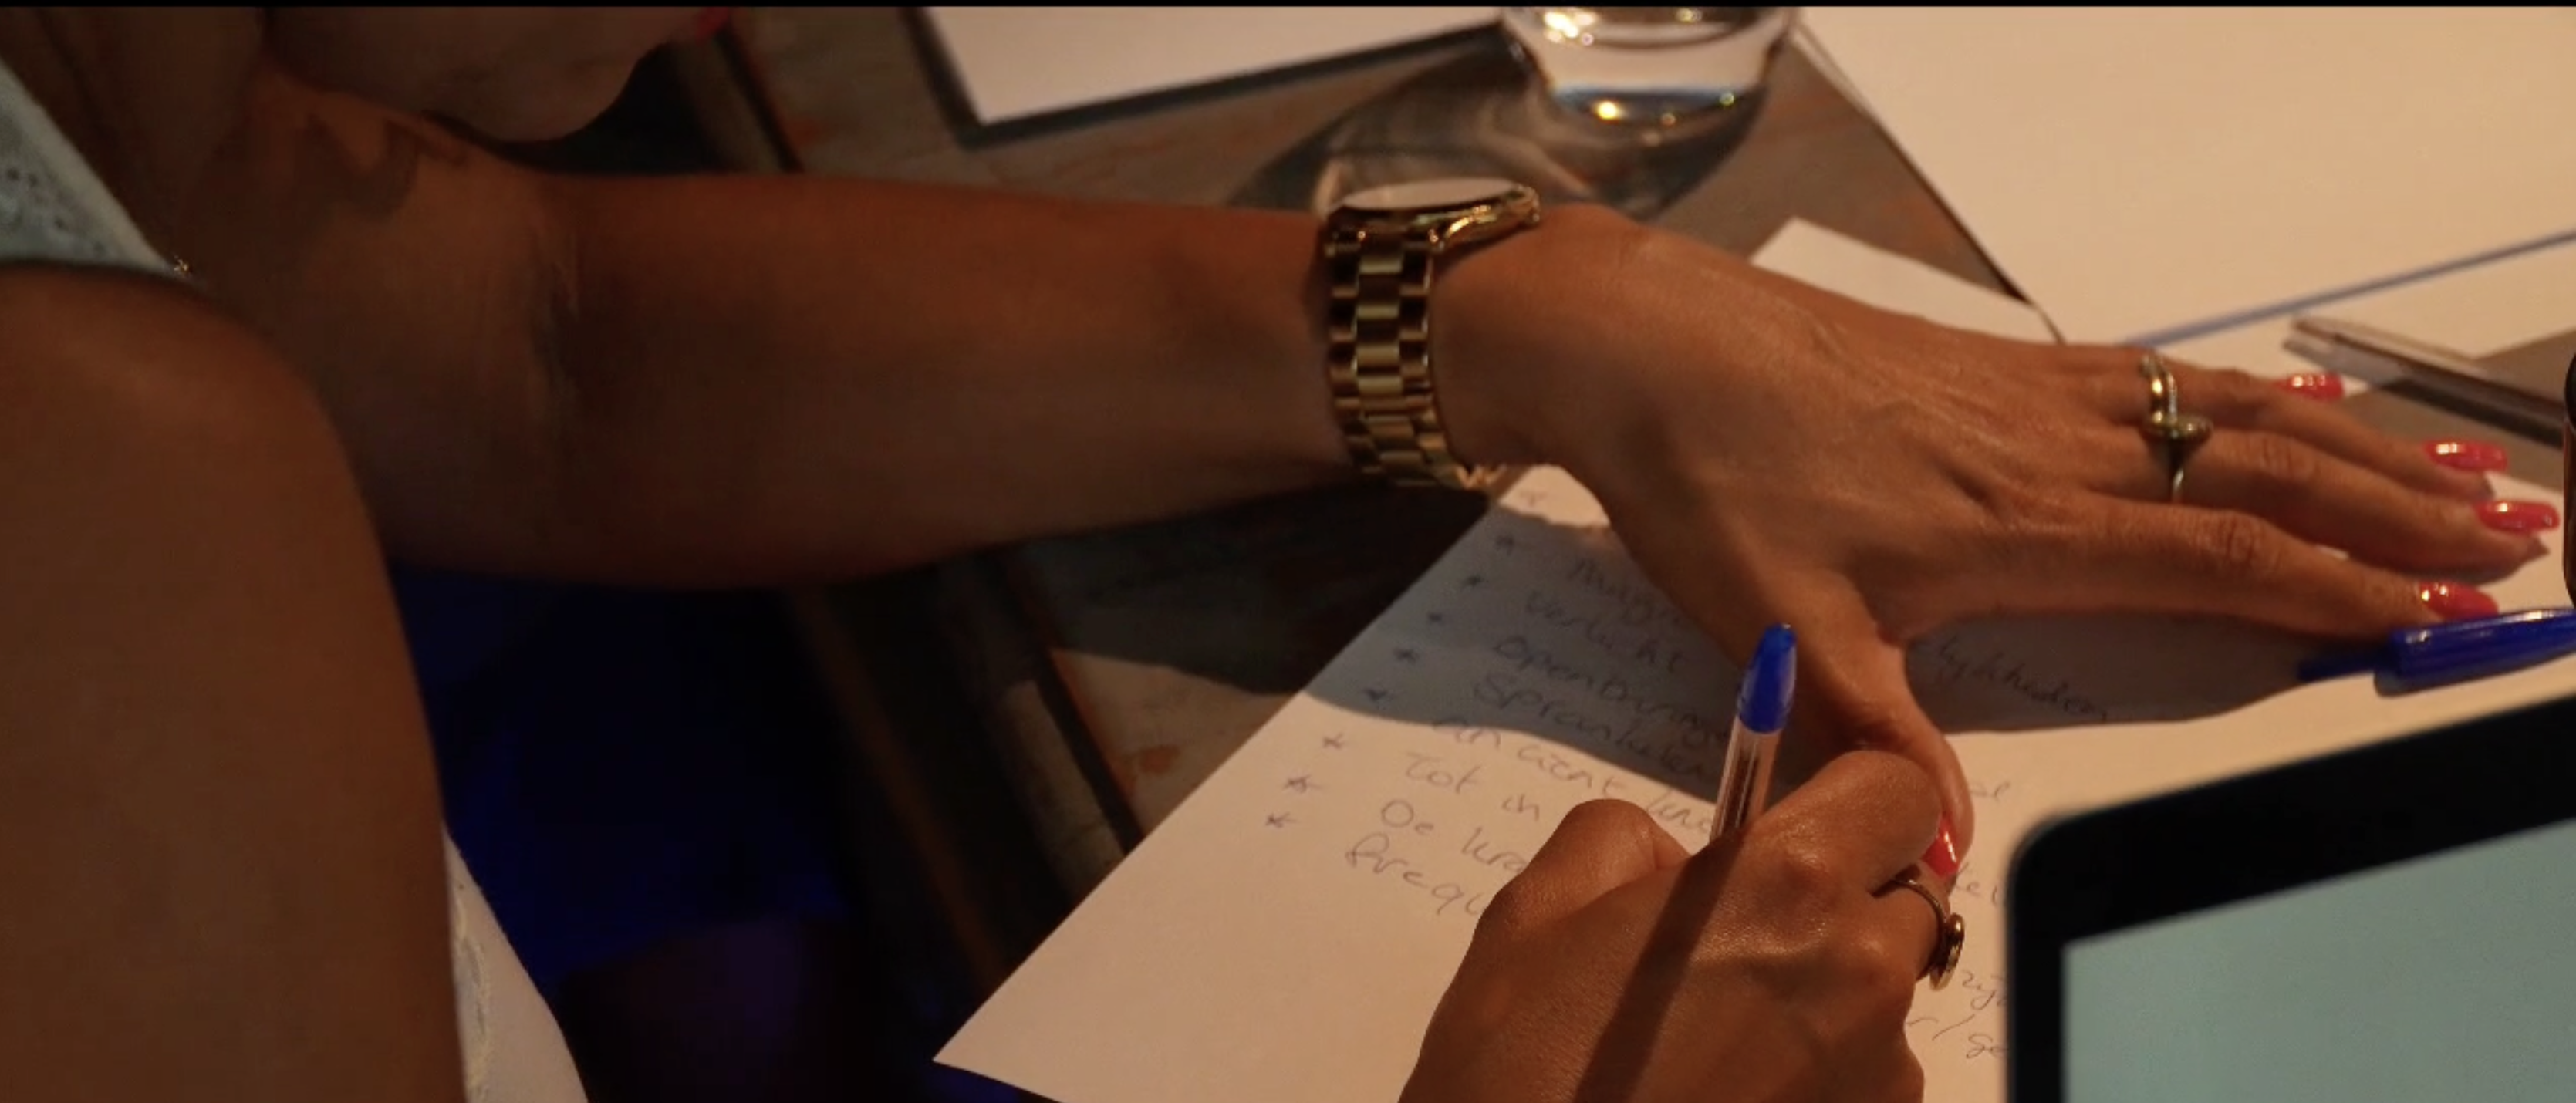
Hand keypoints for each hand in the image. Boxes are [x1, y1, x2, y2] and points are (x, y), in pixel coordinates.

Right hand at [1404, 751, 1952, 1102]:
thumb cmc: (1524, 1068)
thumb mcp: (1537, 912)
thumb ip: (1622, 840)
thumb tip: (1675, 856)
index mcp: (1787, 885)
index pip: (1899, 795)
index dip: (1856, 800)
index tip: (1802, 824)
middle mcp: (1860, 972)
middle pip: (1906, 897)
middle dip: (1840, 900)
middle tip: (1740, 937)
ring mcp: (1878, 1071)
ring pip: (1884, 992)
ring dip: (1827, 991)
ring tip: (1716, 1035)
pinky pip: (1868, 1074)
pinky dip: (1819, 1069)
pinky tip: (1731, 1088)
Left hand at [1437, 208, 2544, 845]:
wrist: (1651, 343)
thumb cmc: (1712, 481)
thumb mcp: (1778, 625)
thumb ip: (1868, 729)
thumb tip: (1933, 837)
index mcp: (2020, 525)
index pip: (2219, 559)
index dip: (2337, 586)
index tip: (2435, 610)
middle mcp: (2053, 449)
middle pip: (2259, 474)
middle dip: (2387, 512)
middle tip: (2501, 536)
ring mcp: (2033, 393)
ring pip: (2225, 413)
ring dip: (2344, 444)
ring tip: (2439, 467)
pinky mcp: (1999, 362)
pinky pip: (2159, 373)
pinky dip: (2247, 390)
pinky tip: (2280, 399)